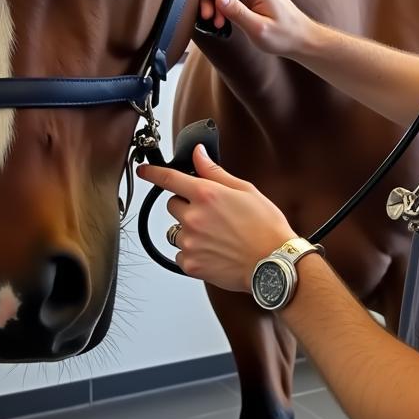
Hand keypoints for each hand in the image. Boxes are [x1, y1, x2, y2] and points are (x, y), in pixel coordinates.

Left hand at [136, 144, 295, 292]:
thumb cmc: (265, 227)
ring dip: (189, 231)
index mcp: (206, 195)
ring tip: (215, 237)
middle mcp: (194, 217)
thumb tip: (199, 154)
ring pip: (176, 231)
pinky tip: (214, 252)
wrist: (273, 263)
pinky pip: (181, 253)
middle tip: (210, 214)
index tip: (145, 171)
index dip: (153, 173)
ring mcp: (190, 242)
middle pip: (172, 205)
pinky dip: (193, 252)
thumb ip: (215, 172)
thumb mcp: (245, 190)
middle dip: (186, 206)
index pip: (169, 178)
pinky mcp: (190, 264)